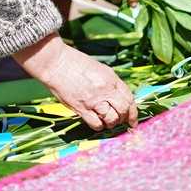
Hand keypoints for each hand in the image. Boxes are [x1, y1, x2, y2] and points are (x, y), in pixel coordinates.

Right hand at [13, 36, 137, 130]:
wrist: (56, 63)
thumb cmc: (76, 64)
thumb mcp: (99, 69)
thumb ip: (110, 83)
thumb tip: (118, 99)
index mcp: (111, 78)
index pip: (129, 98)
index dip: (133, 111)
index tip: (133, 119)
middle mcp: (105, 89)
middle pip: (123, 110)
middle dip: (124, 118)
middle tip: (120, 121)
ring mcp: (93, 100)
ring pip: (112, 119)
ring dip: (111, 123)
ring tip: (106, 120)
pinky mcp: (81, 108)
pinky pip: (96, 124)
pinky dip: (99, 126)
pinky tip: (96, 122)